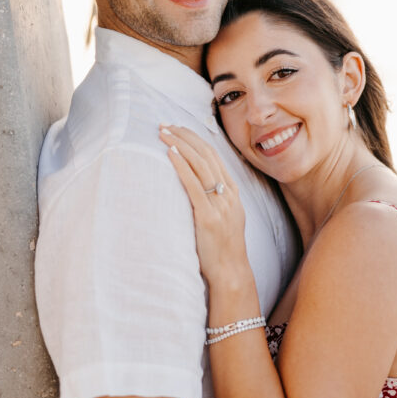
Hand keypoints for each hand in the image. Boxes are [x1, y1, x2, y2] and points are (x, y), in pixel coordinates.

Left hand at [160, 125, 249, 287]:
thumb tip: (196, 186)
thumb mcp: (225, 218)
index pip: (214, 156)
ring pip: (200, 165)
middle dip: (185, 136)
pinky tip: (171, 153)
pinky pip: (194, 185)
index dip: (195, 139)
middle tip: (165, 125)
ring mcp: (220, 205)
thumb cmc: (222, 248)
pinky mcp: (208, 217)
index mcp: (232, 192)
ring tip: (163, 133)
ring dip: (180, 145)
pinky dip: (182, 165)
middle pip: (206, 155)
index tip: (177, 128)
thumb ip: (215, 200)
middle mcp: (228, 194)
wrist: (231, 272)